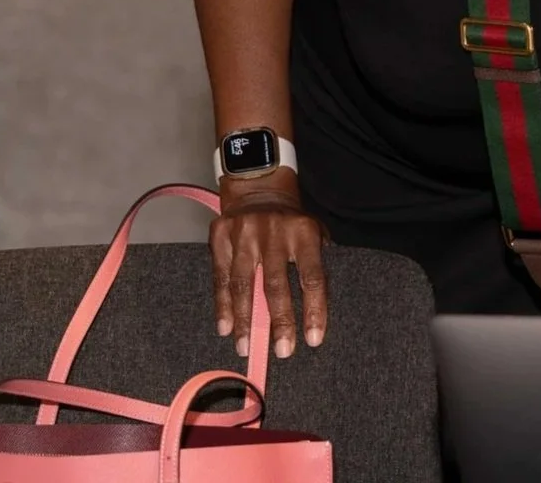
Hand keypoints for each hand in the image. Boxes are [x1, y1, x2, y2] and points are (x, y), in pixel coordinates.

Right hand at [208, 175, 329, 358]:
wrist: (258, 188)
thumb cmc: (292, 223)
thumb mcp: (313, 233)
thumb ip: (316, 264)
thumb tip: (320, 311)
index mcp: (304, 232)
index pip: (312, 276)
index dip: (314, 309)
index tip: (314, 339)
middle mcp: (274, 231)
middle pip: (276, 284)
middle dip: (279, 321)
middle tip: (282, 351)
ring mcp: (244, 233)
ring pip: (243, 284)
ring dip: (244, 320)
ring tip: (245, 348)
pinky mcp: (220, 235)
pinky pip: (220, 277)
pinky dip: (222, 305)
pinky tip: (225, 328)